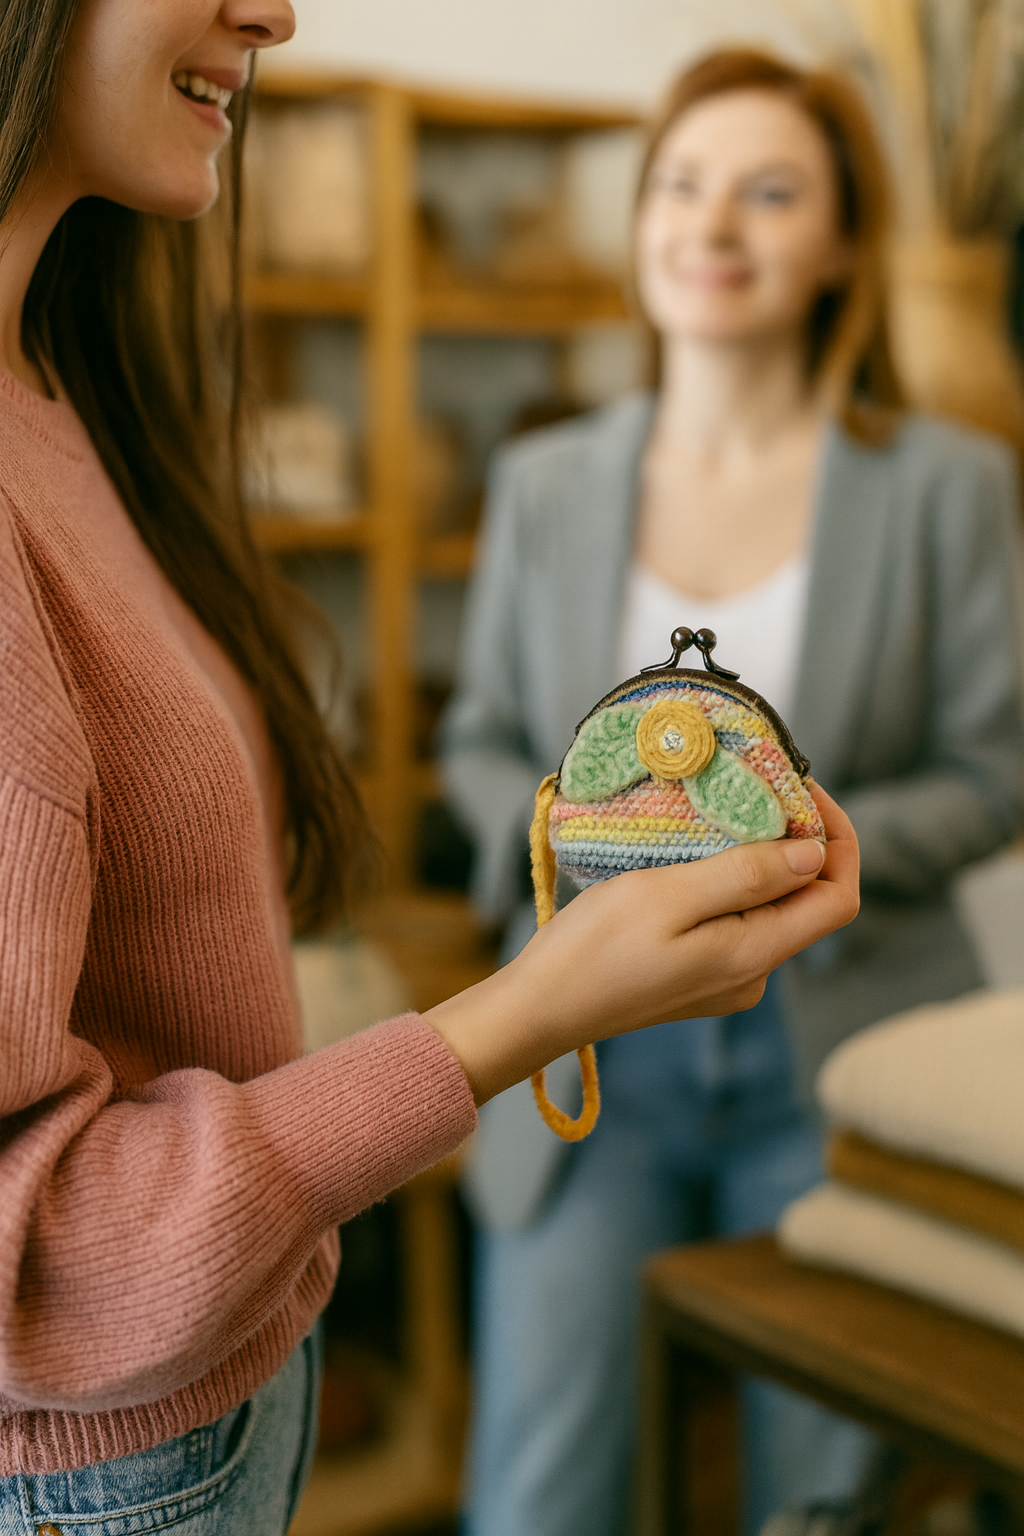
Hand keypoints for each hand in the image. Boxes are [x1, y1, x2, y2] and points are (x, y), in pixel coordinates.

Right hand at [425, 782, 857, 1104]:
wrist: (539, 1008)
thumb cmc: (595, 950)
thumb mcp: (669, 896)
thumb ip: (746, 876)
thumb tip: (813, 855)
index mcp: (755, 954)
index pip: (838, 896)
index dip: (836, 839)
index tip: (802, 790)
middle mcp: (753, 973)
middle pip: (807, 899)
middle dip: (796, 840)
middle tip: (756, 787)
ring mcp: (726, 978)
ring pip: (768, 906)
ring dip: (758, 857)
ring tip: (720, 812)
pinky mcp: (697, 974)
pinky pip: (734, 919)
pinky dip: (728, 879)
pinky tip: (693, 853)